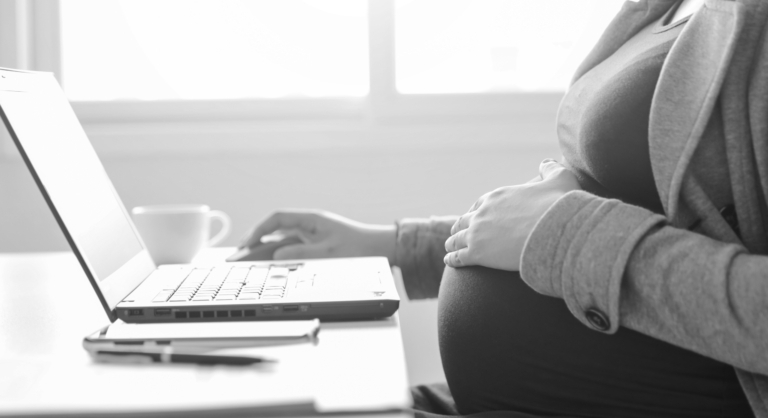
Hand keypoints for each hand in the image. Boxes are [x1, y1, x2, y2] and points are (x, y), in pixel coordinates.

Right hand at [238, 209, 395, 261]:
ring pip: (281, 242)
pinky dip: (278, 257)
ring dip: (264, 252)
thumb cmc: (359, 248)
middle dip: (255, 243)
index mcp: (311, 219)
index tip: (247, 243)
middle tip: (237, 257)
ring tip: (246, 264)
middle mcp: (309, 225)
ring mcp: (311, 236)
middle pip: (275, 231)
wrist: (380, 250)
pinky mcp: (315, 246)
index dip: (259, 229)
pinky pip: (290, 250)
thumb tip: (277, 254)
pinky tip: (267, 267)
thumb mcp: (328, 253)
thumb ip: (301, 253)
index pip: (277, 218)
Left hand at [443, 159, 579, 270]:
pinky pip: (458, 257)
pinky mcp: (477, 253)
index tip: (474, 216)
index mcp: (497, 197)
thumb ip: (551, 170)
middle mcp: (482, 213)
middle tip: (456, 232)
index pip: (480, 204)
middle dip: (460, 226)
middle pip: (465, 220)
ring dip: (452, 242)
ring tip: (449, 247)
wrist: (553, 232)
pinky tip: (449, 261)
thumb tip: (546, 163)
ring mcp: (477, 233)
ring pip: (457, 238)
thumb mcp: (559, 180)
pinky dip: (452, 259)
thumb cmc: (558, 207)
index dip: (476, 211)